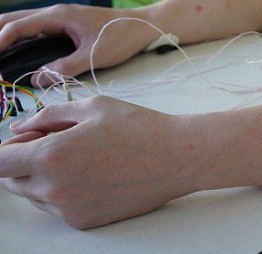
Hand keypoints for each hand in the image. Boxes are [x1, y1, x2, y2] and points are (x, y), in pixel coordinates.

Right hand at [0, 5, 158, 85]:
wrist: (144, 25)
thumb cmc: (123, 36)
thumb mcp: (94, 55)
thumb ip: (64, 68)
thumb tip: (36, 79)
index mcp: (59, 16)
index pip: (18, 27)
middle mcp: (55, 13)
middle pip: (13, 20)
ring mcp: (59, 18)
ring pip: (21, 24)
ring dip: (5, 36)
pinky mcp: (64, 26)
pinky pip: (33, 30)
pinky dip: (18, 39)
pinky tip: (12, 53)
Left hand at [0, 96, 198, 228]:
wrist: (178, 158)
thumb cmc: (141, 128)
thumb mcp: (94, 107)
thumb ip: (49, 115)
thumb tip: (20, 128)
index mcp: (52, 154)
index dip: (7, 150)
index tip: (23, 142)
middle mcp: (54, 187)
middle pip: (10, 182)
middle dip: (23, 163)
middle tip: (56, 145)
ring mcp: (67, 208)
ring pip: (33, 196)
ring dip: (43, 178)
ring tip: (82, 159)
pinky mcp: (82, 221)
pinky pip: (56, 208)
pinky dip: (64, 193)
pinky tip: (93, 175)